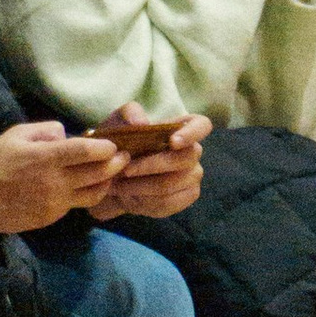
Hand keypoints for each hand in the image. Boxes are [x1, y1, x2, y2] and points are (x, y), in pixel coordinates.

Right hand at [0, 118, 122, 232]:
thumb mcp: (17, 134)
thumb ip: (48, 131)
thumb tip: (69, 135)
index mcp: (46, 158)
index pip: (88, 152)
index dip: (107, 148)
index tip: (114, 144)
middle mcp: (53, 183)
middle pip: (99, 174)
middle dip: (116, 164)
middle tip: (123, 157)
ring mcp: (52, 204)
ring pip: (93, 195)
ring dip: (106, 183)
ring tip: (109, 174)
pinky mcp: (48, 219)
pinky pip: (74, 205)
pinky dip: (84, 195)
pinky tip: (83, 186)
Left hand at [88, 105, 208, 219]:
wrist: (114, 177)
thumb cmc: (122, 144)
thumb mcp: (118, 122)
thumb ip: (129, 113)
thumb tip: (141, 122)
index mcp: (184, 127)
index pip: (201, 125)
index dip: (192, 133)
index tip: (172, 142)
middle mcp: (193, 151)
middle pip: (185, 159)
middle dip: (152, 165)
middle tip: (126, 170)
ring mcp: (193, 175)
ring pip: (172, 184)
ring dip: (142, 186)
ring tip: (118, 185)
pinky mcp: (186, 196)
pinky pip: (168, 202)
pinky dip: (145, 201)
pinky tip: (129, 196)